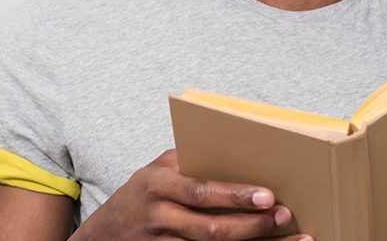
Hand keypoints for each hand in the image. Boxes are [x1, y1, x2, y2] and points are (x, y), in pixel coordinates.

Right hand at [70, 150, 312, 240]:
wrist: (103, 234)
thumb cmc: (143, 191)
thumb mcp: (159, 167)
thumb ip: (192, 162)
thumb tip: (240, 155)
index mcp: (159, 186)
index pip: (201, 192)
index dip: (234, 195)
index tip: (267, 195)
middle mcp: (160, 219)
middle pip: (211, 230)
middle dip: (252, 226)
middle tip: (282, 216)